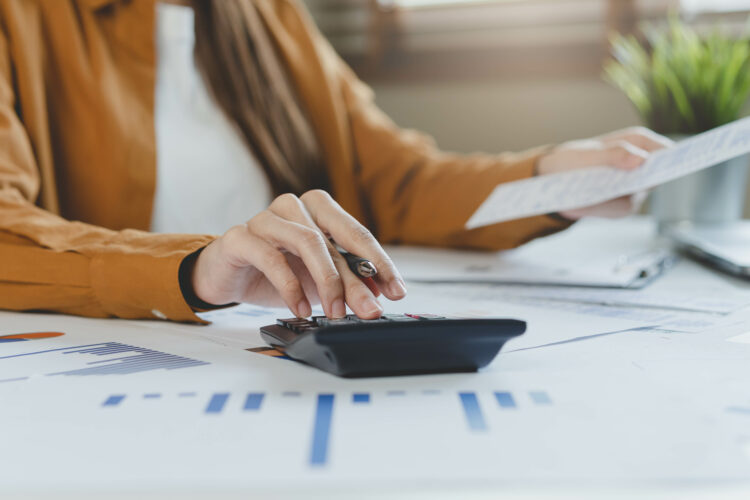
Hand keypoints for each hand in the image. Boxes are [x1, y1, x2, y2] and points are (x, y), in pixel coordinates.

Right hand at [188, 190, 406, 318]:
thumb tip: (378, 294)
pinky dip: (291, 286)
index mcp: (318, 208)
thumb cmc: (275, 271)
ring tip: (336, 311)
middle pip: (334, 239)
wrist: (226, 276)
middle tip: (370, 309)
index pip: (357, 233)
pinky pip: (271, 257)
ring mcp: (266, 218)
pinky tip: (302, 308)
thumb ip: (346, 280)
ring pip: (307, 241)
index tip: (396, 291)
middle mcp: (294, 205)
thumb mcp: (317, 278)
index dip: (379, 263)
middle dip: (357, 278)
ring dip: (327, 281)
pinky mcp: (240, 236)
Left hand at [536, 127, 672, 219]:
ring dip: (606, 202)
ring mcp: (634, 188)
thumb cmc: (572, 158)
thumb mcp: (588, 154)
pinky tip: (578, 206)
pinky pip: (613, 211)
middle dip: (632, 186)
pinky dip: (596, 209)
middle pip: (652, 180)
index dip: (673, 162)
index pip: (666, 152)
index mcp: (639, 142)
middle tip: (610, 188)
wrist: (552, 176)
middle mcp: (642, 166)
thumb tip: (642, 159)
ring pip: (630, 200)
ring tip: (582, 197)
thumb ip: (614, 154)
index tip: (663, 171)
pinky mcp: (621, 205)